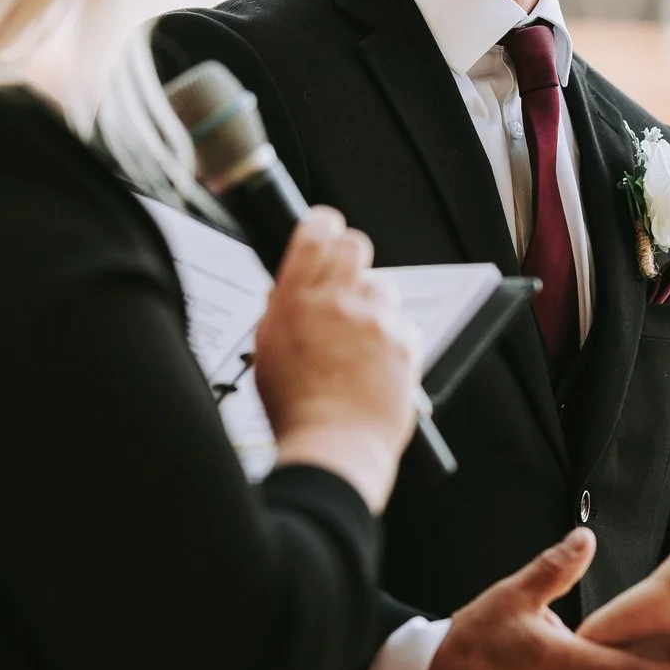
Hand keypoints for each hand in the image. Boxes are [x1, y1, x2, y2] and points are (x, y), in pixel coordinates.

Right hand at [255, 208, 419, 510]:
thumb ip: (279, 310)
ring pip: (382, 285)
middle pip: (354, 245)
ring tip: (360, 338)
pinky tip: (376, 362)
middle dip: (350, 255)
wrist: (334, 446)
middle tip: (344, 280)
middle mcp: (336, 303)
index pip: (313, 234)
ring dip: (372, 303)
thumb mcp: (266, 352)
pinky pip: (403, 322)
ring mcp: (374, 321)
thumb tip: (288, 286)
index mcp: (295, 302)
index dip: (322, 224)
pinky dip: (392, 337)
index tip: (326, 226)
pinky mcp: (403, 342)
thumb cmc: (296, 409)